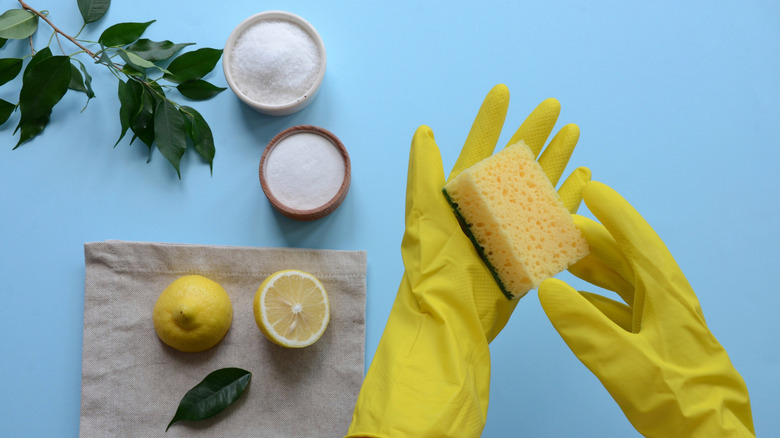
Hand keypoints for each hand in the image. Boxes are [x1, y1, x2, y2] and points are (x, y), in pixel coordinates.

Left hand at [346, 84, 588, 436]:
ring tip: (573, 131)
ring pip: (540, 182)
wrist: (452, 311)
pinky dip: (571, 194)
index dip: (491, 118)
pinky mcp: (532, 245)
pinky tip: (584, 175)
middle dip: (535, 130)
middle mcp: (490, 203)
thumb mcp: (424, 211)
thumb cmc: (434, 261)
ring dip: (557, 157)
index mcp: (463, 191)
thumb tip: (423, 131)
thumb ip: (425, 171)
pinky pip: (556, 215)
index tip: (503, 91)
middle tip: (553, 105)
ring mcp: (513, 223)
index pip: (480, 145)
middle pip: (517, 159)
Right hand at [538, 181, 754, 436]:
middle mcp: (668, 301)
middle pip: (630, 259)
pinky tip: (576, 303)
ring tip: (564, 259)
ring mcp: (664, 322)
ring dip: (595, 269)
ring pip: (626, 283)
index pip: (639, 242)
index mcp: (667, 296)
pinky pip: (623, 309)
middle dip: (596, 240)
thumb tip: (548, 290)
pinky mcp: (657, 341)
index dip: (615, 214)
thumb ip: (584, 327)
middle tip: (562, 227)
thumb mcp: (624, 363)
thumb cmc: (677, 400)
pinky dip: (597, 301)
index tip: (591, 190)